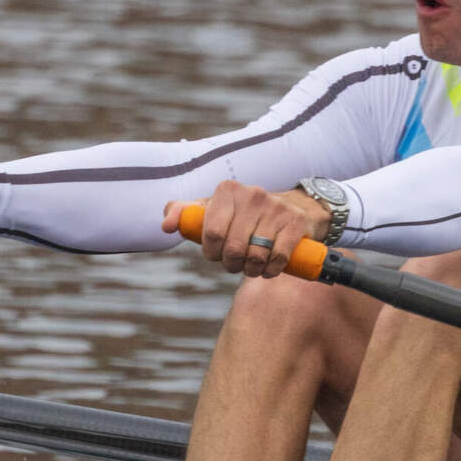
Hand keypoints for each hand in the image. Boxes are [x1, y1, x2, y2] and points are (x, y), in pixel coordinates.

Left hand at [173, 179, 332, 278]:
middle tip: (235, 264)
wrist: (293, 207)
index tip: (216, 255)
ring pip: (256, 255)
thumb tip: (166, 226)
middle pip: (233, 248)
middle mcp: (252, 194)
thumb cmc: (244, 214)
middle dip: (231, 264)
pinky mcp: (295, 222)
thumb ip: (186, 214)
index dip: (212, 252)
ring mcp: (276, 207)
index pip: (212, 233)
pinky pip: (278, 257)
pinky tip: (268, 269)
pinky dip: (271, 270)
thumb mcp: (214, 209)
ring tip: (252, 267)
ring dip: (252, 270)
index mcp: (227, 190)